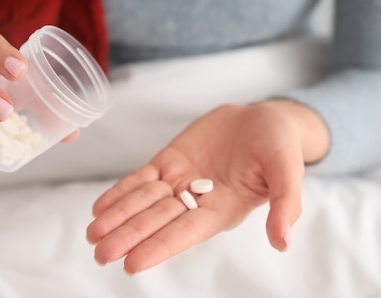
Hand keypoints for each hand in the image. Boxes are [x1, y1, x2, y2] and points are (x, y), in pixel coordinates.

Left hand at [86, 101, 328, 274]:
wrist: (263, 118)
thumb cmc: (280, 145)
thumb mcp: (288, 170)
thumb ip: (284, 204)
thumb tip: (284, 242)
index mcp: (223, 209)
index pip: (186, 233)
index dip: (159, 247)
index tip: (132, 263)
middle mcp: (197, 200)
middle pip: (157, 221)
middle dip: (129, 236)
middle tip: (100, 253)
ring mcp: (181, 181)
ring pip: (143, 202)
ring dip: (118, 217)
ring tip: (92, 234)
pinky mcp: (170, 162)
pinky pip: (141, 179)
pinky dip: (121, 192)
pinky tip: (100, 206)